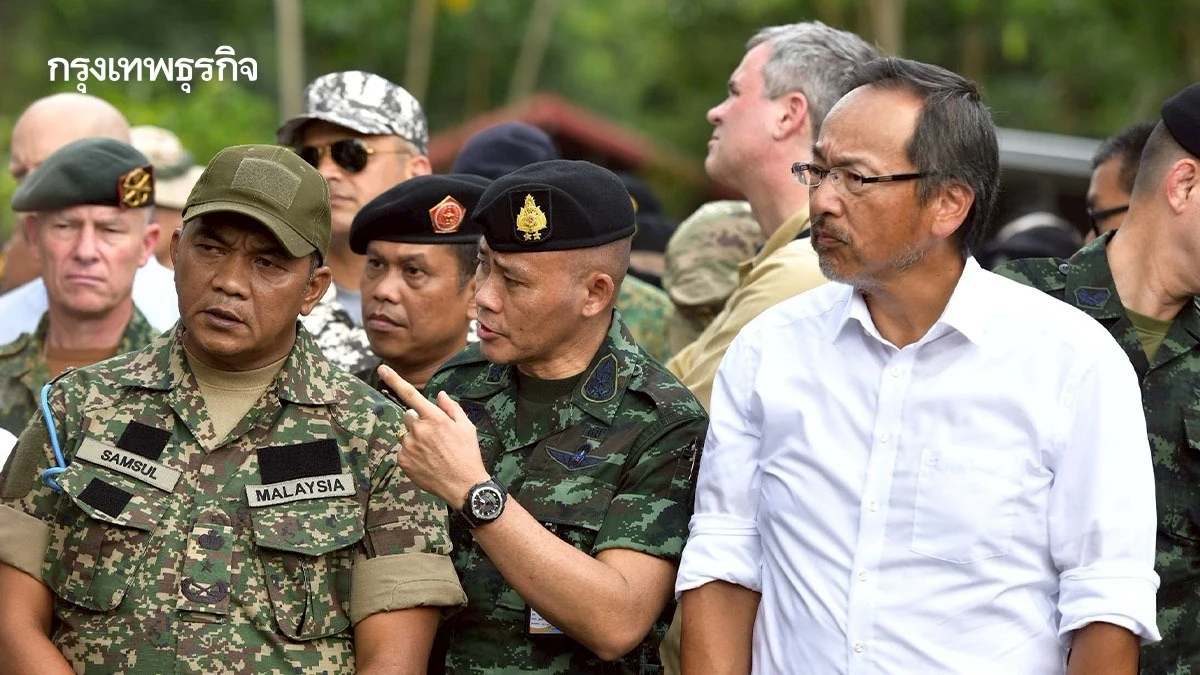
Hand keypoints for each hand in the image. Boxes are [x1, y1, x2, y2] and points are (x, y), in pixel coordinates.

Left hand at [378, 365, 490, 504]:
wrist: (463, 485)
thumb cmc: (467, 454)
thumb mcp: (467, 427)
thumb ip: (451, 408)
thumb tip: (440, 395)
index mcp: (434, 418)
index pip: (410, 394)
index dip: (394, 379)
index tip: (382, 368)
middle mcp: (418, 430)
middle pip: (409, 417)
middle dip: (418, 422)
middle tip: (435, 438)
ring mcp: (408, 446)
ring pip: (406, 435)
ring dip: (416, 440)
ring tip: (433, 453)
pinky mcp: (403, 460)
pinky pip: (403, 451)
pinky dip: (412, 455)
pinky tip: (427, 462)